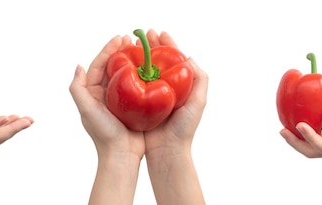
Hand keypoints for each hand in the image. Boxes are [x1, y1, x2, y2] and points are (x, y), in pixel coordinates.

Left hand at [69, 34, 144, 159]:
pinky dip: (143, 74)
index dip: (108, 49)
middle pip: (113, 66)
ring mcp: (120, 100)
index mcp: (92, 93)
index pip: (98, 65)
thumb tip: (79, 66)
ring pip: (127, 74)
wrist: (121, 155)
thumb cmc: (103, 134)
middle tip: (132, 38)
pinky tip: (152, 67)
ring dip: (133, 60)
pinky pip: (139, 85)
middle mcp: (105, 94)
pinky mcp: (134, 106)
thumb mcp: (86, 110)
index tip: (119, 38)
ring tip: (142, 49)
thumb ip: (78, 89)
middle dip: (121, 51)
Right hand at [140, 29, 207, 204]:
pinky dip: (127, 73)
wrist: (167, 152)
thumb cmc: (184, 128)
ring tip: (130, 44)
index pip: (173, 59)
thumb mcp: (199, 101)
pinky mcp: (137, 105)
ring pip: (143, 70)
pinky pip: (131, 85)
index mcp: (180, 85)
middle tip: (142, 34)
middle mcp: (164, 88)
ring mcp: (150, 96)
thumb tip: (189, 57)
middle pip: (156, 61)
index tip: (158, 32)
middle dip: (149, 45)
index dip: (166, 44)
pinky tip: (121, 64)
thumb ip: (200, 79)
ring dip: (136, 56)